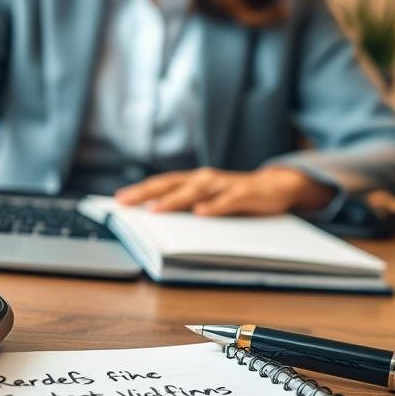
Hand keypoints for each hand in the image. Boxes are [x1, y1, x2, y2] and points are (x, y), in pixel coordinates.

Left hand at [114, 166, 335, 216]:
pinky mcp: (245, 194)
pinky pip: (227, 200)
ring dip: (175, 200)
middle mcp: (205, 179)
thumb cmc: (237, 196)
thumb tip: (156, 216)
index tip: (118, 200)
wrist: (276, 187)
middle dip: (147, 193)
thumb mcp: (209, 200)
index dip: (140, 191)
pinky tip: (201, 213)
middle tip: (125, 203)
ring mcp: (224, 185)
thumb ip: (187, 205)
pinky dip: (214, 206)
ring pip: (196, 190)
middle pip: (171, 184)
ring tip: (156, 210)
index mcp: (194, 181)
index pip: (162, 184)